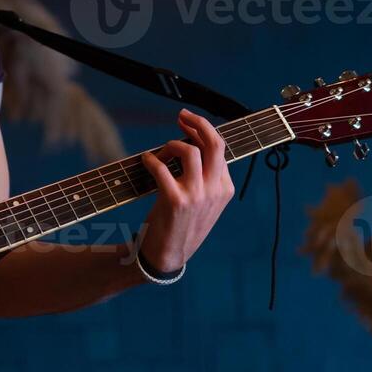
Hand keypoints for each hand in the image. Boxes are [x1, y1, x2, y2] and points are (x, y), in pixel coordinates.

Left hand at [137, 109, 235, 273]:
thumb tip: (193, 145)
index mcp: (225, 189)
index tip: (188, 123)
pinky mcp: (176, 200)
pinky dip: (151, 159)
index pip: (221, 149)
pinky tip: (146, 160)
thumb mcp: (205, 203)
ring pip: (190, 151)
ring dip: (172, 144)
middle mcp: (215, 191)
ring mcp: (197, 196)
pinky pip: (162, 168)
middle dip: (198, 123)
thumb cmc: (182, 225)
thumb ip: (206, 179)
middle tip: (181, 116)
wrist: (168, 255)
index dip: (204, 131)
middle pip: (214, 144)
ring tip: (161, 152)